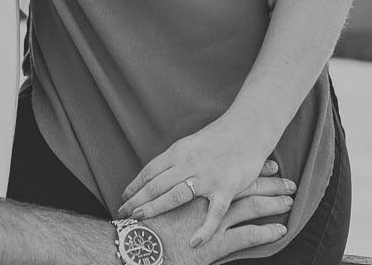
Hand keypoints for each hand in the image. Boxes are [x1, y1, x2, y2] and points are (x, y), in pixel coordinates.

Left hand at [118, 118, 278, 248]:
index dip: (133, 187)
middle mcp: (189, 164)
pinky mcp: (227, 188)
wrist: (249, 129)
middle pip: (155, 185)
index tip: (122, 199)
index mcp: (179, 152)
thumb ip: (174, 161)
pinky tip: (194, 242)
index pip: (149, 171)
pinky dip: (204, 229)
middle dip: (136, 201)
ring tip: (139, 221)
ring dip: (154, 209)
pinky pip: (214, 213)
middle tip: (122, 215)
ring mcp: (207, 176)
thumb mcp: (191, 144)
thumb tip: (155, 176)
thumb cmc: (220, 137)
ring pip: (175, 196)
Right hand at [141, 176, 293, 264]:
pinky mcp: (216, 242)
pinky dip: (265, 233)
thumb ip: (178, 196)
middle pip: (243, 185)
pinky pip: (246, 235)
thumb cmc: (147, 229)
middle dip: (266, 181)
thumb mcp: (163, 207)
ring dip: (271, 202)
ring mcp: (211, 217)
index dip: (250, 169)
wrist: (140, 249)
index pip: (229, 173)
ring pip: (250, 205)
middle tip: (284, 176)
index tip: (268, 166)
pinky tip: (280, 231)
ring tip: (291, 200)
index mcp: (193, 183)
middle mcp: (205, 195)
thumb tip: (187, 187)